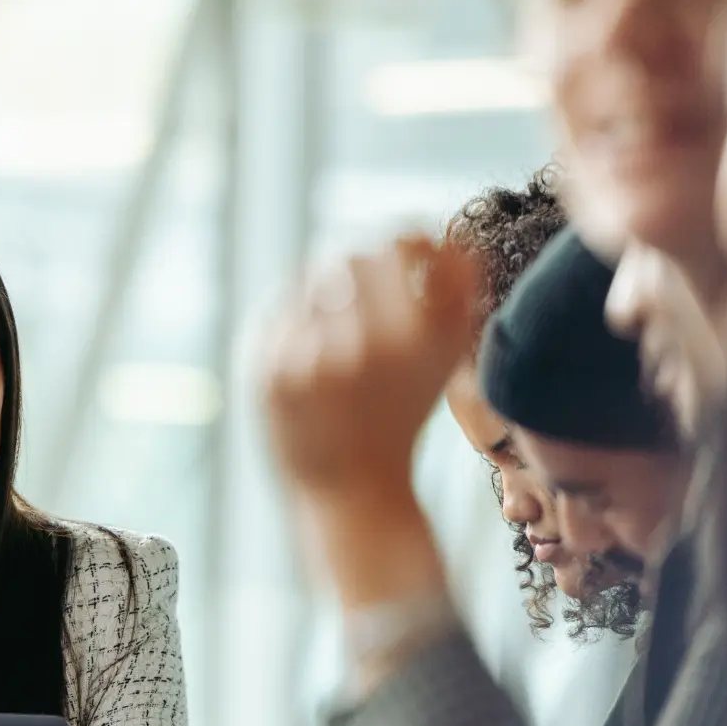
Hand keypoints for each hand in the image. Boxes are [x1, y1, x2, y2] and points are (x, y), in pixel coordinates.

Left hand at [263, 236, 478, 511]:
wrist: (350, 489)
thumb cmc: (400, 416)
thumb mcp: (445, 360)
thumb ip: (457, 292)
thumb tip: (443, 236)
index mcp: (417, 339)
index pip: (398, 243)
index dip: (406, 241)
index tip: (410, 252)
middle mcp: (364, 345)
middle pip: (351, 259)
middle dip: (362, 275)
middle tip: (368, 300)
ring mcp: (310, 359)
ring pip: (311, 283)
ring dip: (327, 299)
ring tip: (339, 338)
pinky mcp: (269, 372)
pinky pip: (280, 313)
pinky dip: (296, 325)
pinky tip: (311, 358)